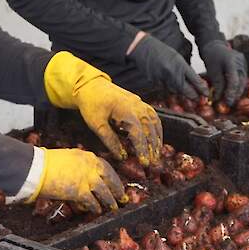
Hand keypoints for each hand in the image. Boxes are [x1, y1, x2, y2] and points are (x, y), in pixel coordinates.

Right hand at [33, 148, 123, 213]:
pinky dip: (95, 207)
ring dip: (110, 201)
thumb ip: (78, 166)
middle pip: (109, 178)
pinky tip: (97, 211)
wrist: (37, 167)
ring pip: (104, 192)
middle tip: (122, 196)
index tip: (115, 182)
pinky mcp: (80, 191)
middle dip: (117, 188)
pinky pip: (92, 201)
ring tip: (114, 207)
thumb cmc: (46, 162)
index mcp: (86, 156)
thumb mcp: (67, 159)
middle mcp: (90, 166)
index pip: (105, 166)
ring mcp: (86, 178)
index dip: (112, 176)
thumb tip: (82, 176)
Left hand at [44, 52, 162, 165]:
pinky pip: (153, 116)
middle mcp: (137, 106)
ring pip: (154, 123)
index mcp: (126, 111)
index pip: (139, 134)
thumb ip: (110, 140)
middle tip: (153, 163)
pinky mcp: (139, 102)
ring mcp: (140, 103)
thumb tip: (121, 157)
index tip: (144, 163)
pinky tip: (156, 138)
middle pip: (150, 129)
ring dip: (157, 139)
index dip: (142, 149)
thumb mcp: (96, 124)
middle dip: (152, 147)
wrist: (91, 86)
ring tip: (156, 154)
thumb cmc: (92, 105)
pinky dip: (157, 128)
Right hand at [127, 34, 209, 99]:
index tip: (206, 94)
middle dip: (193, 96)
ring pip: (175, 91)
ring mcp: (163, 78)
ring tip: (184, 90)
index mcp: (180, 64)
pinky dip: (169, 87)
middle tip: (198, 99)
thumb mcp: (177, 58)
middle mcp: (172, 72)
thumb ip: (186, 70)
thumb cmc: (161, 51)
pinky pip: (165, 88)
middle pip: (186, 90)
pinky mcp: (154, 81)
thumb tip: (196, 82)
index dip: (202, 89)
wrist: (143, 48)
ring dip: (181, 92)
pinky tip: (168, 82)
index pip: (194, 80)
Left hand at [198, 39, 247, 104]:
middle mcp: (241, 62)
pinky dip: (237, 86)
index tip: (227, 102)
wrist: (216, 46)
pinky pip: (242, 78)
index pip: (234, 80)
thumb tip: (219, 99)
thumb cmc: (212, 57)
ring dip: (237, 92)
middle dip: (234, 94)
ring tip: (230, 100)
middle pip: (240, 82)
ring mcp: (244, 64)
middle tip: (228, 104)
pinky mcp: (244, 66)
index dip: (231, 92)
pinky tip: (232, 93)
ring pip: (242, 82)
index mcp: (231, 61)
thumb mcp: (212, 70)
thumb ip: (217, 84)